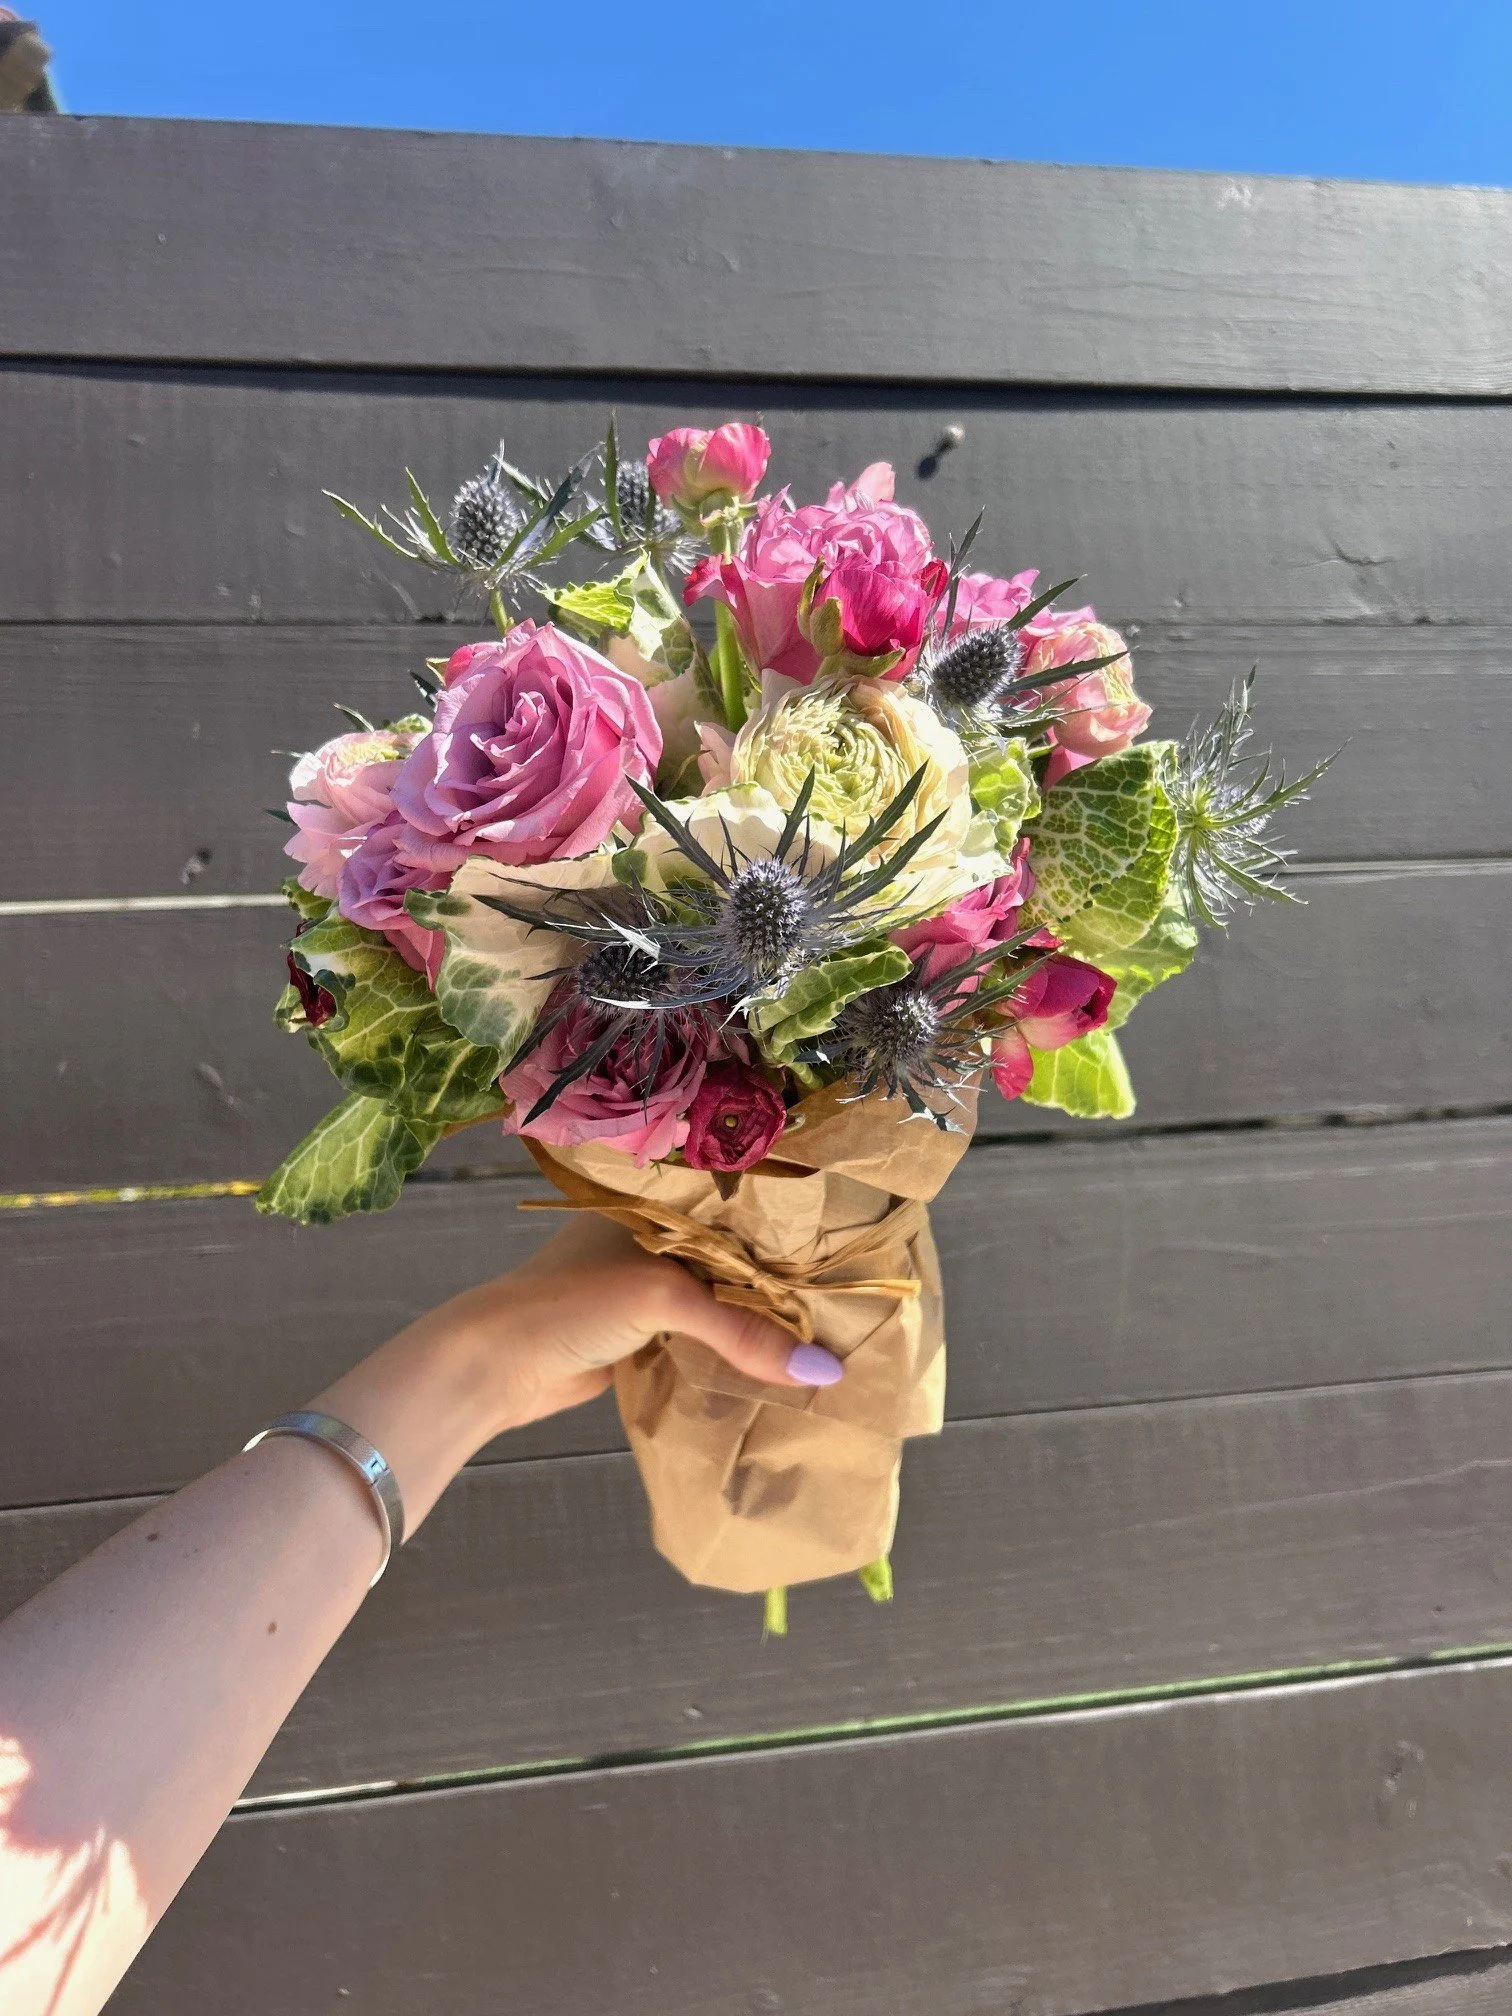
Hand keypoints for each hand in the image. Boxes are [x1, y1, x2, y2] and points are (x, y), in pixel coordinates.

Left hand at [400, 1215, 844, 1437]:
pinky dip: (736, 1355)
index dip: (793, 1233)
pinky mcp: (644, 1336)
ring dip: (763, 1326)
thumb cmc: (569, 1304)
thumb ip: (742, 1333)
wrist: (494, 1365)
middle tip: (854, 1304)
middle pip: (738, 1263)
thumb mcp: (662, 1300)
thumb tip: (824, 1374)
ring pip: (723, 1304)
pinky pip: (706, 1341)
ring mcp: (648, 1290)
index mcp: (660, 1206)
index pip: (742, 1211)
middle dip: (785, 1287)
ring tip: (832, 1337)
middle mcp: (658, 1240)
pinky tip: (779, 1367)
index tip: (851, 1252)